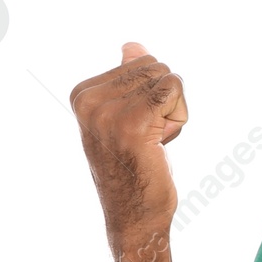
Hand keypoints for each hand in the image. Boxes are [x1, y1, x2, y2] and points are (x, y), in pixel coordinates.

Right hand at [70, 42, 188, 237]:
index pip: (141, 62)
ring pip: (169, 79)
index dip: (151, 95)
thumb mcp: (126, 116)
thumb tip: (132, 46)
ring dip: (173, 113)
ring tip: (151, 142)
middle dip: (164, 102)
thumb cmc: (134, 167)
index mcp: (82, 94)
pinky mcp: (134, 122)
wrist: (134, 215)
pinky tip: (160, 144)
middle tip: (147, 137)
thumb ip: (128, 79)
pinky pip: (174, 91)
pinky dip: (179, 118)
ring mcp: (108, 111)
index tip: (136, 128)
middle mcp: (88, 100)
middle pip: (156, 68)